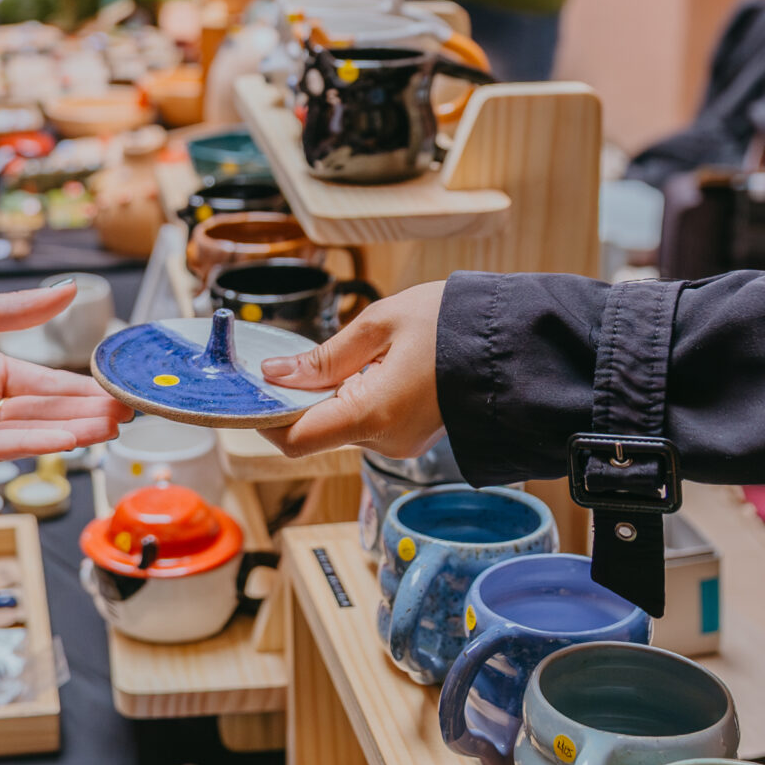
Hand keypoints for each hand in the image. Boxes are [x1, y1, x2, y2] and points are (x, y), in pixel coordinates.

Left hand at [0, 286, 129, 466]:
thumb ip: (15, 312)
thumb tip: (70, 289)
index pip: (42, 384)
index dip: (80, 389)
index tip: (119, 392)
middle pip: (40, 413)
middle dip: (84, 415)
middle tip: (128, 416)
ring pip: (22, 435)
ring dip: (65, 433)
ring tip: (108, 428)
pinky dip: (26, 447)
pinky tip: (61, 441)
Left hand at [259, 281, 447, 456]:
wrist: (512, 341)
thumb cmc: (452, 322)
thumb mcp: (380, 323)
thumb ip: (324, 356)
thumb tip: (276, 374)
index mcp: (373, 414)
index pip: (296, 439)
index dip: (265, 419)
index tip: (252, 389)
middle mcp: (385, 440)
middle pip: (315, 430)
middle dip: (296, 398)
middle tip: (292, 358)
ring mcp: (400, 442)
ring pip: (339, 425)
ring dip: (327, 395)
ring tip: (346, 354)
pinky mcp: (410, 436)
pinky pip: (365, 422)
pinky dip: (352, 397)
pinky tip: (367, 366)